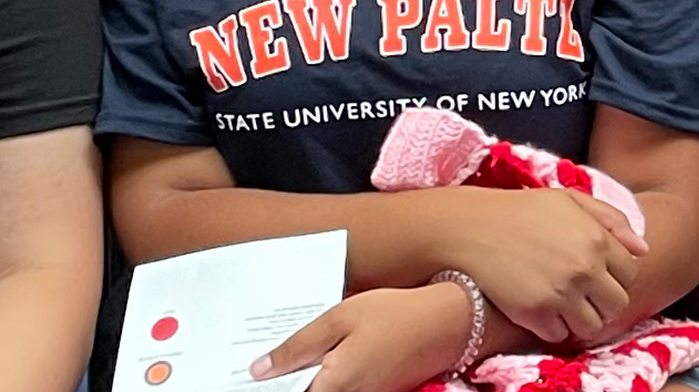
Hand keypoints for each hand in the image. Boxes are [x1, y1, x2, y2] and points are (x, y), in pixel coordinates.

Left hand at [255, 282, 480, 391]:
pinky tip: (321, 358)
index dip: (270, 385)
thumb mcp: (341, 317)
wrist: (449, 323)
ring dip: (307, 377)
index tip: (249, 375)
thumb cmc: (395, 314)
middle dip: (286, 380)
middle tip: (267, 363)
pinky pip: (342, 389)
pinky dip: (327, 377)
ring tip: (291, 358)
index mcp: (336, 383)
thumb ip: (298, 346)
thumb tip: (259, 370)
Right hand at [434, 188, 645, 343]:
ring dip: (581, 319)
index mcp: (596, 239)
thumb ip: (611, 220)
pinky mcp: (535, 313)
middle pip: (617, 305)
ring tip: (563, 304)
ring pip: (592, 327)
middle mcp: (584, 269)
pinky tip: (541, 309)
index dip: (615, 276)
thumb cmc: (521, 211)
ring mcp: (560, 294)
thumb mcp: (570, 200)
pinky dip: (552, 327)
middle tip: (582, 293)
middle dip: (603, 301)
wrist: (471, 228)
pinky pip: (559, 335)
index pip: (631, 274)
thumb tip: (643, 250)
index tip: (596, 273)